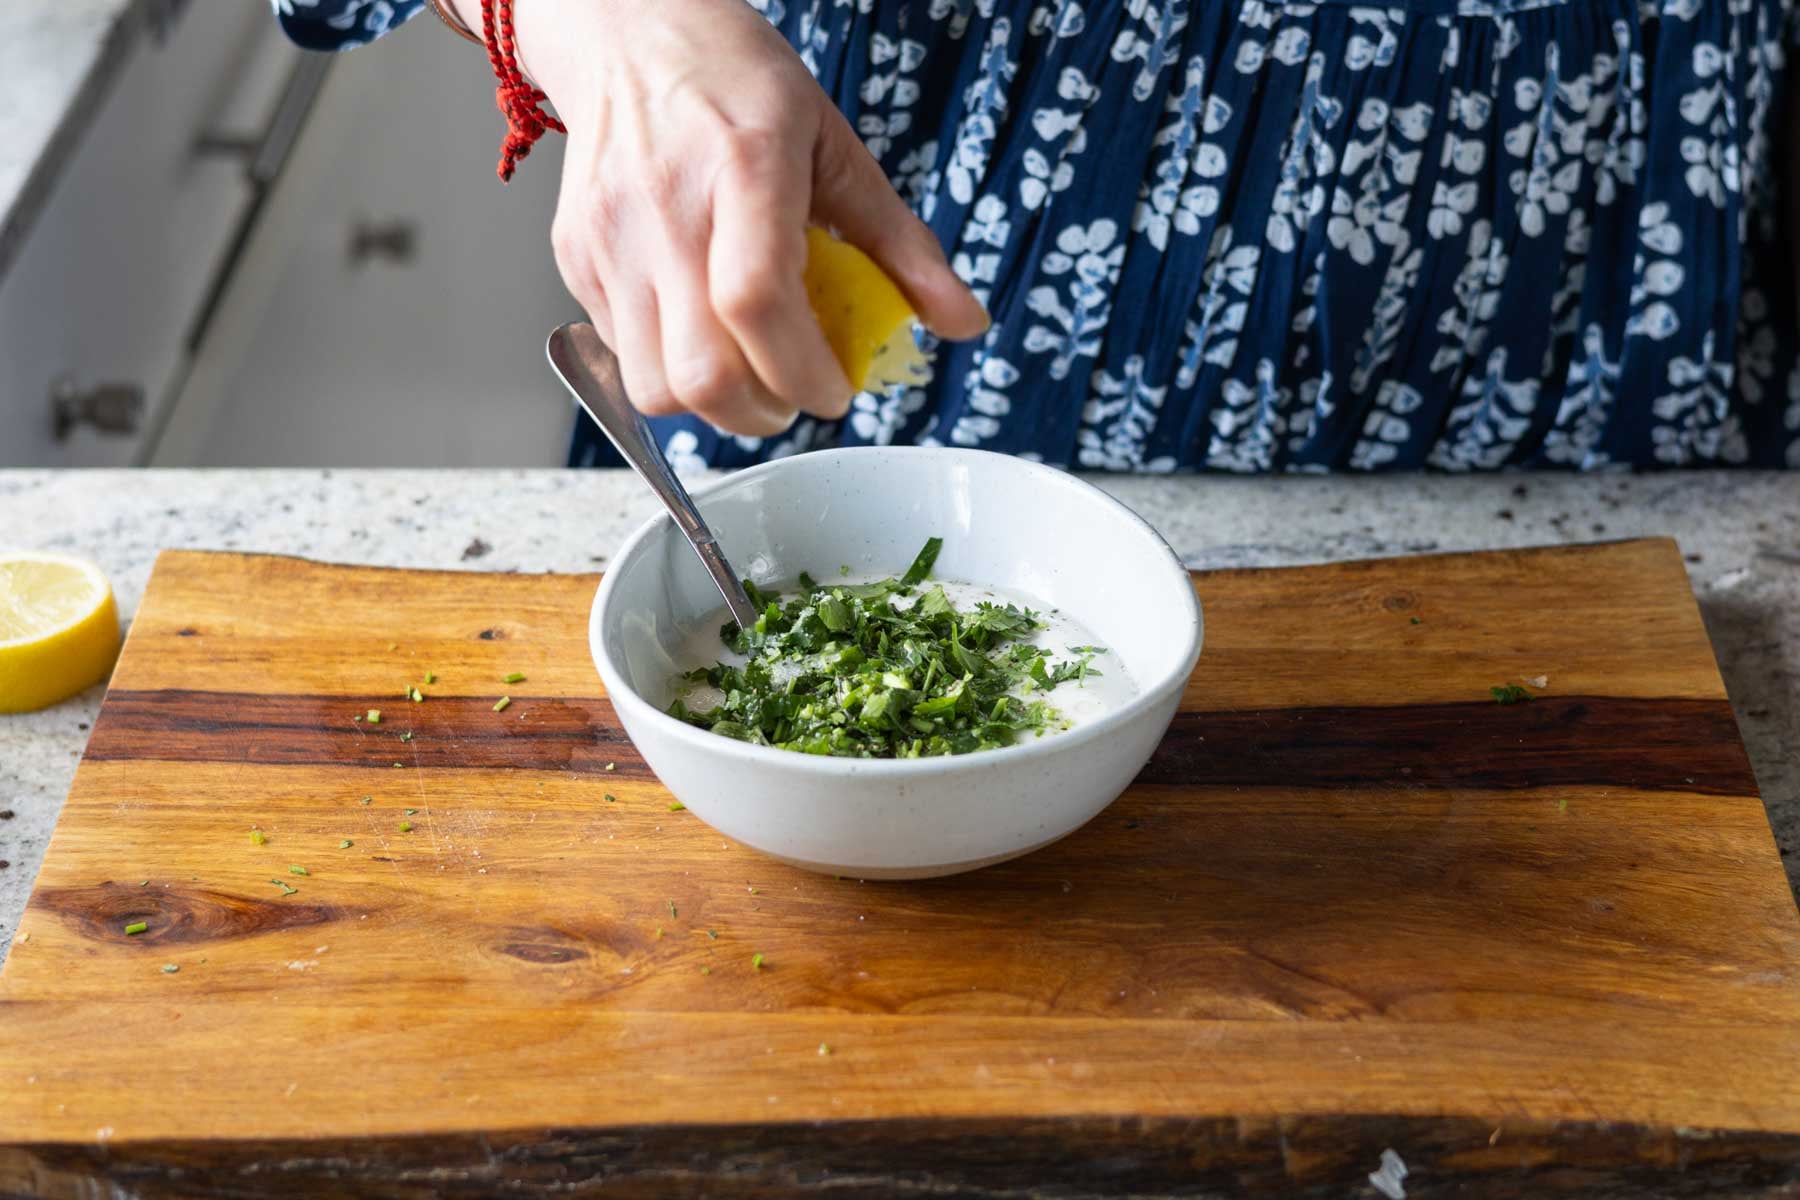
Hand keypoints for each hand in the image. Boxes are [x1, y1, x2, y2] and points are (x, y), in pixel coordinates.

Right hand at [503, 0, 988, 436]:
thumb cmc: (735, 84)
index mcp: (744, 169)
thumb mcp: (835, 146)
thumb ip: (900, 243)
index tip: (835, 387)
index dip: (803, 371)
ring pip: (653, 388)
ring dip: (711, 405)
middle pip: (700, 373)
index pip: (757, 301)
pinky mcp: (575, 261)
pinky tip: (700, 330)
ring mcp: (608, 240)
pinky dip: (671, 369)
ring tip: (747, 370)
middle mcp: (664, 210)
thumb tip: (964, 321)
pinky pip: (622, 357)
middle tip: (793, 393)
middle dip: (762, 412)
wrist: (627, 31)